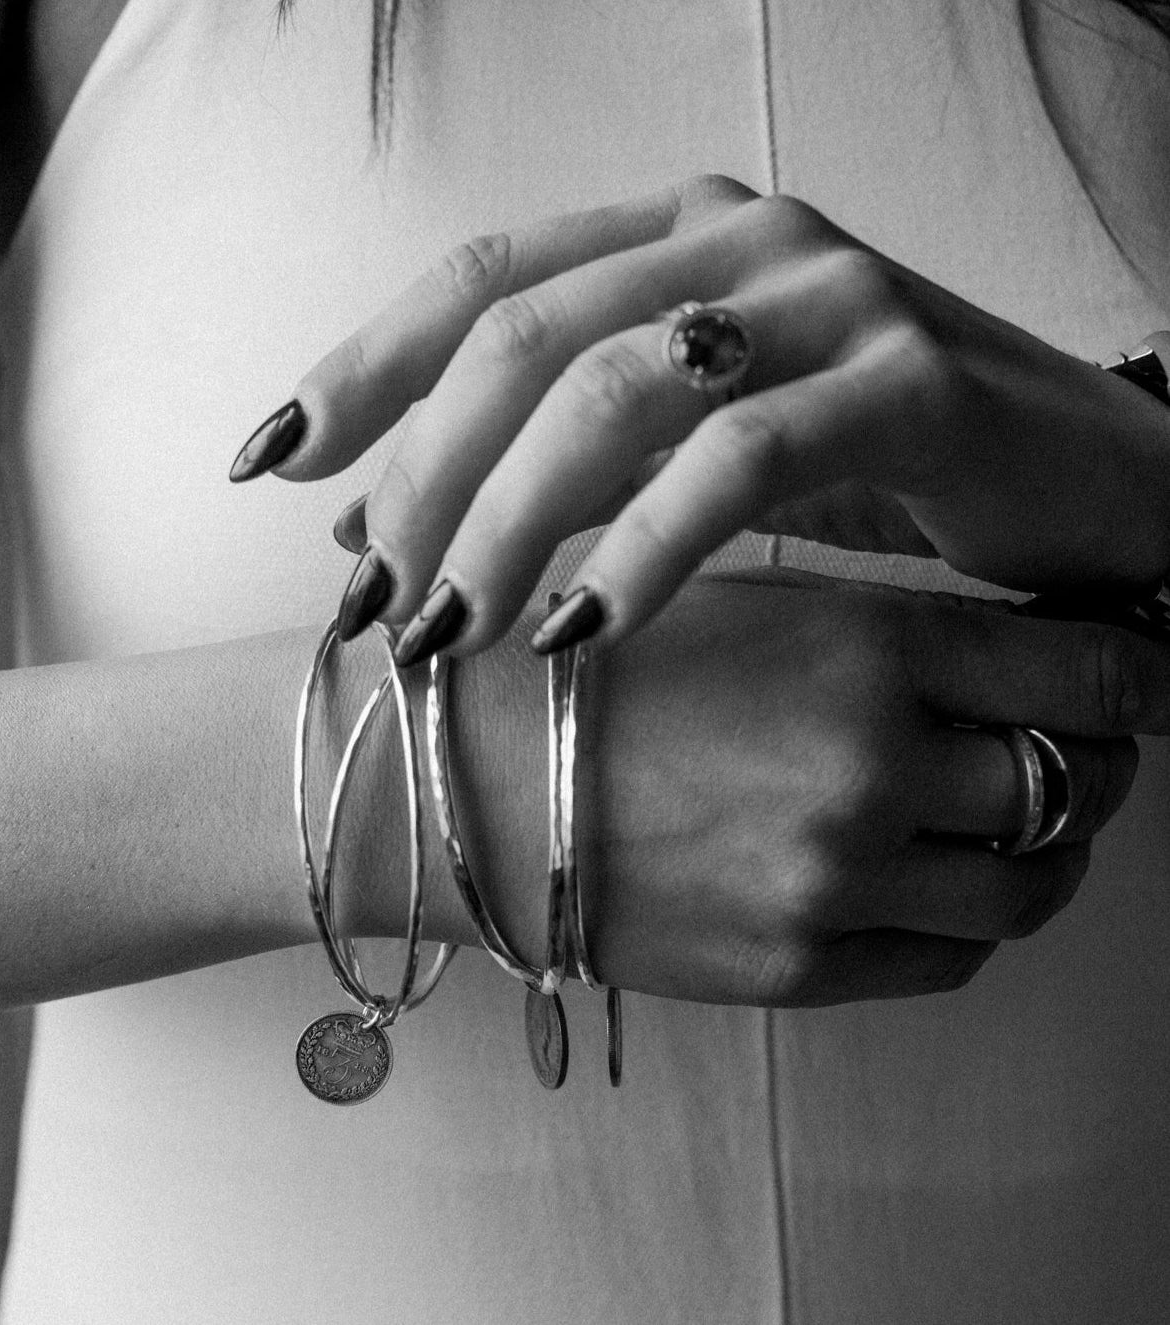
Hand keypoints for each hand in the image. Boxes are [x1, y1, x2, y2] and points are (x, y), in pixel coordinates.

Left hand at [238, 175, 1169, 659]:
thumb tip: (376, 531)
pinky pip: (740, 461)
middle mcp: (740, 238)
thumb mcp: (683, 456)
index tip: (270, 463)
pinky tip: (582, 630)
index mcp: (674, 236)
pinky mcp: (906, 377)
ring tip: (450, 629)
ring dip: (509, 520)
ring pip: (616, 389)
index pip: (482, 282)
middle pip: (523, 337)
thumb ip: (544, 471)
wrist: (1083, 488)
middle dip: (424, 473)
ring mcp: (828, 295)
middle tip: (372, 595)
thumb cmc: (869, 470)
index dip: (362, 368)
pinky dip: (645, 550)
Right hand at [443, 572, 1155, 1005]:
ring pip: (1029, 887)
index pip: (1089, 674)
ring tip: (995, 814)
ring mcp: (838, 886)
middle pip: (1076, 787)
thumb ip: (892, 630)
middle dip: (1093, 760)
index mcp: (864, 650)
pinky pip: (947, 959)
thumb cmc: (590, 665)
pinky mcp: (798, 971)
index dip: (1144, 673)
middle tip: (1063, 740)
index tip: (1146, 676)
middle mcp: (871, 772)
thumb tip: (1018, 657)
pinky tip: (914, 873)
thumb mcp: (744, 596)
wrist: (466, 779)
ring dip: (1039, 847)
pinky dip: (960, 915)